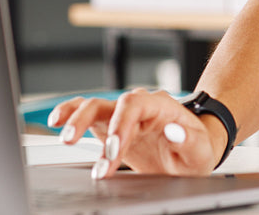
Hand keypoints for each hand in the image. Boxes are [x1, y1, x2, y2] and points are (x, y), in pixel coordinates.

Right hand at [47, 89, 226, 179]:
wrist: (191, 153)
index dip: (120, 125)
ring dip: (77, 121)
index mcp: (161, 105)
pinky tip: (57, 123)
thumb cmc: (196, 149)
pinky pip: (87, 115)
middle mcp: (139, 105)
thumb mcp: (201, 149)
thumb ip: (188, 140)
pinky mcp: (111, 126)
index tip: (112, 152)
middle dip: (95, 128)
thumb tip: (173, 130)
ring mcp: (123, 115)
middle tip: (90, 156)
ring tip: (65, 139)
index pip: (134, 105)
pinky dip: (70, 115)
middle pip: (109, 103)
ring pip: (93, 106)